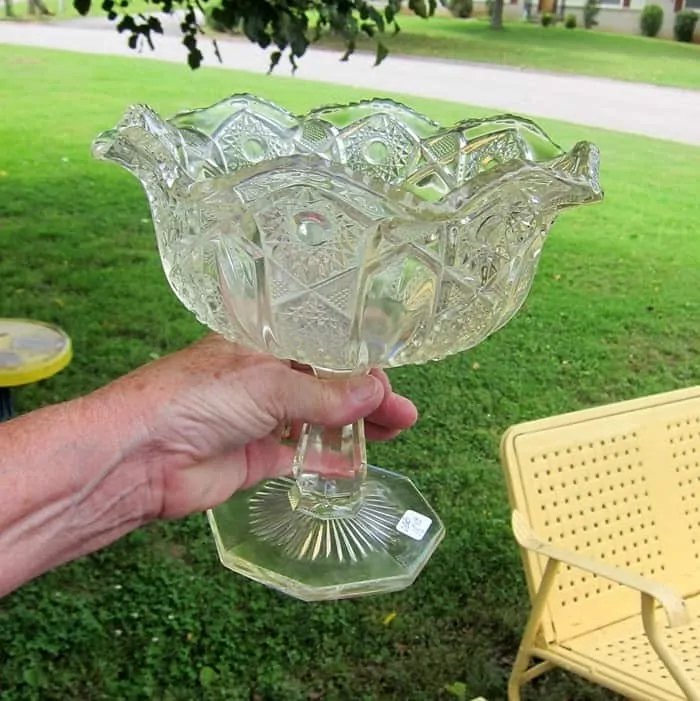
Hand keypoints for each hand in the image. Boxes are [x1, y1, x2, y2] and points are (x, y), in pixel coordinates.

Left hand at [113, 335, 416, 518]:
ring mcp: (261, 418)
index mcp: (264, 345)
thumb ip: (324, 394)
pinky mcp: (257, 457)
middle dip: (366, 398)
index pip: (323, 347)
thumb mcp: (269, 385)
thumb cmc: (198, 398)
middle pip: (327, 385)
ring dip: (354, 426)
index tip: (389, 382)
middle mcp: (265, 378)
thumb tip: (377, 392)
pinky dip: (328, 460)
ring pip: (319, 420)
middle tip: (404, 414)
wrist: (142, 456)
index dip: (359, 363)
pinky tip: (357, 463)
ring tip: (394, 433)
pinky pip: (301, 456)